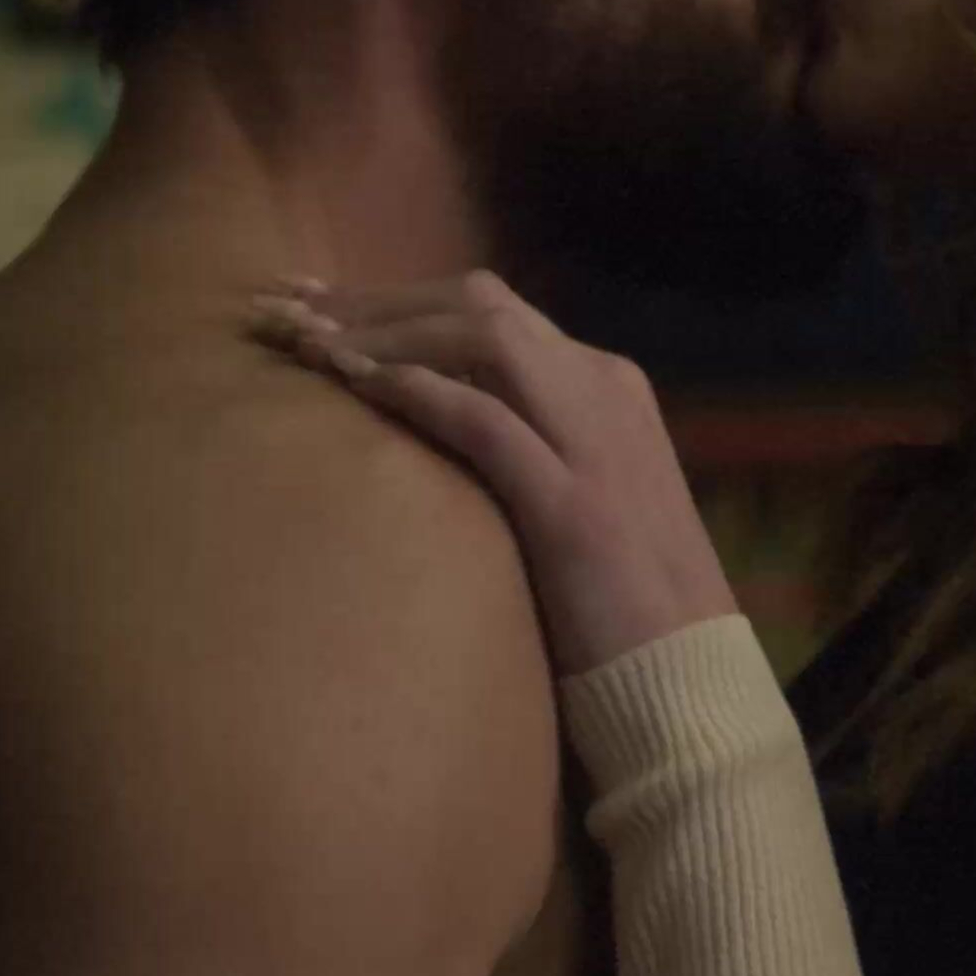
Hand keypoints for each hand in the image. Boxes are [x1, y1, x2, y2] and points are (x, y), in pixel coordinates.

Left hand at [249, 272, 737, 677]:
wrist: (688, 676)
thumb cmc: (623, 602)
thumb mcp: (576, 496)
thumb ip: (528, 446)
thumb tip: (440, 428)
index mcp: (607, 386)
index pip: (494, 312)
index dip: (401, 301)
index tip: (323, 305)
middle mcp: (604, 389)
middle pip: (478, 304)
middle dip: (378, 300)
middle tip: (288, 308)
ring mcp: (594, 439)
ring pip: (482, 337)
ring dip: (386, 332)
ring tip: (308, 343)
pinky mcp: (574, 505)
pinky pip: (486, 420)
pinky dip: (418, 393)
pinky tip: (357, 388)